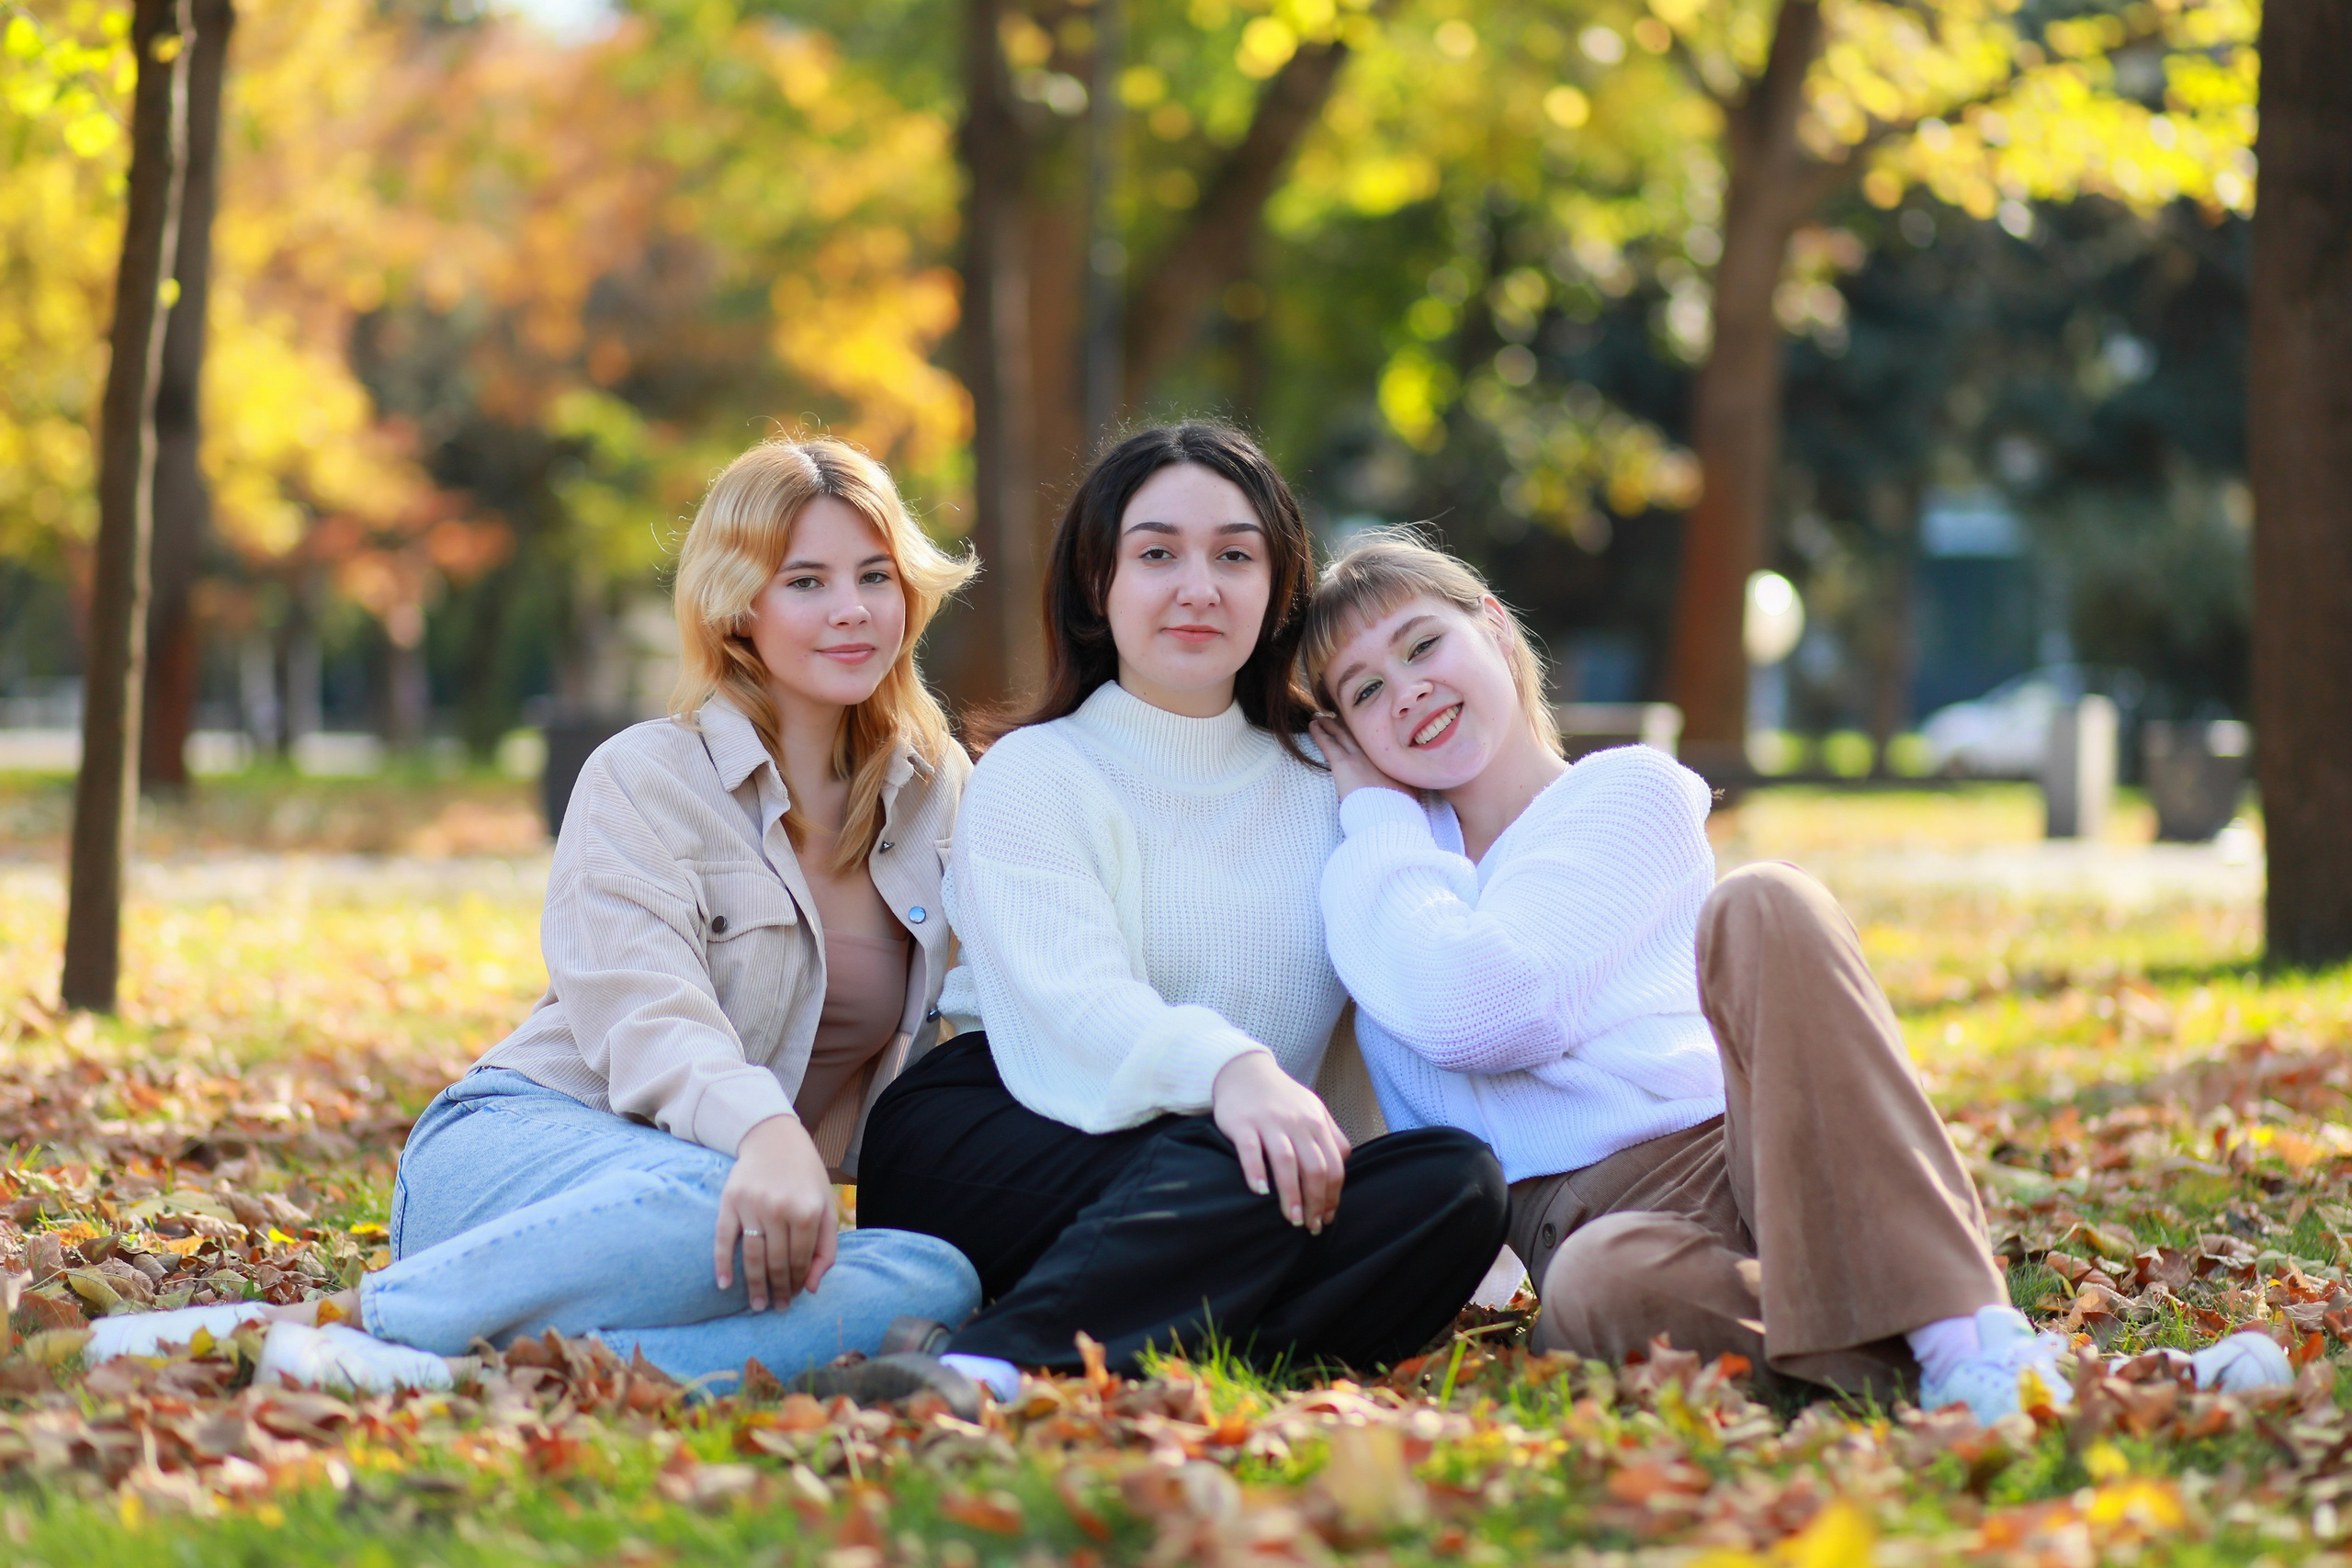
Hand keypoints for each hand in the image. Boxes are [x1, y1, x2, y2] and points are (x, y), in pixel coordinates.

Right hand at [715, 1114, 838, 1308]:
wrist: (773, 1139)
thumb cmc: (805, 1177)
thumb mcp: (826, 1206)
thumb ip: (826, 1247)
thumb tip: (812, 1288)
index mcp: (808, 1211)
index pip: (802, 1260)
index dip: (798, 1283)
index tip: (795, 1296)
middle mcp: (780, 1209)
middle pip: (777, 1262)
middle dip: (779, 1290)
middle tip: (777, 1308)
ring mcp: (753, 1206)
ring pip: (752, 1257)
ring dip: (754, 1286)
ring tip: (758, 1304)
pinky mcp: (729, 1202)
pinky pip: (723, 1239)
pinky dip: (722, 1264)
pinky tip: (725, 1285)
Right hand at [1212, 1050, 1350, 1232]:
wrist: (1244, 1071)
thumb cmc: (1281, 1098)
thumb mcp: (1313, 1110)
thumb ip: (1331, 1136)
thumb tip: (1342, 1169)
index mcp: (1316, 1123)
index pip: (1334, 1166)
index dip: (1333, 1196)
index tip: (1326, 1217)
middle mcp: (1296, 1122)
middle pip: (1314, 1168)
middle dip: (1316, 1202)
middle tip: (1310, 1226)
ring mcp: (1269, 1122)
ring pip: (1286, 1162)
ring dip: (1291, 1195)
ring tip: (1293, 1219)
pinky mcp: (1243, 1123)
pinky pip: (1251, 1150)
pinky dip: (1256, 1172)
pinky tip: (1260, 1193)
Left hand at [1310, 716, 1407, 802]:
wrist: (1388, 814)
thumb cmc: (1397, 808)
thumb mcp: (1407, 791)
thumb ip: (1403, 783)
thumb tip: (1405, 786)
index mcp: (1389, 759)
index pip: (1374, 740)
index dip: (1364, 731)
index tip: (1359, 725)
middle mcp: (1374, 752)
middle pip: (1358, 733)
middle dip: (1347, 723)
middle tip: (1337, 715)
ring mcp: (1358, 756)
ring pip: (1341, 733)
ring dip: (1330, 724)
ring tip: (1320, 717)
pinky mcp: (1343, 763)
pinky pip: (1327, 743)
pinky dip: (1319, 732)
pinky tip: (1312, 724)